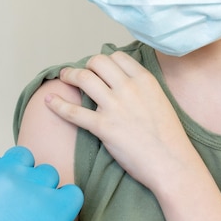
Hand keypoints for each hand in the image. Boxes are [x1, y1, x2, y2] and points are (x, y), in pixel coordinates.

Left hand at [46, 51, 187, 189]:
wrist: (172, 162)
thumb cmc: (168, 136)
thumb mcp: (160, 99)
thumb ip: (142, 87)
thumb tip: (123, 82)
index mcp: (144, 80)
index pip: (117, 57)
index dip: (105, 61)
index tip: (99, 68)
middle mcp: (128, 88)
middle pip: (98, 62)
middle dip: (86, 65)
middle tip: (79, 72)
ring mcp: (115, 106)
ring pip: (84, 78)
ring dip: (69, 75)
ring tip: (64, 77)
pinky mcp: (103, 127)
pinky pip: (73, 111)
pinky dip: (57, 104)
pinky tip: (49, 100)